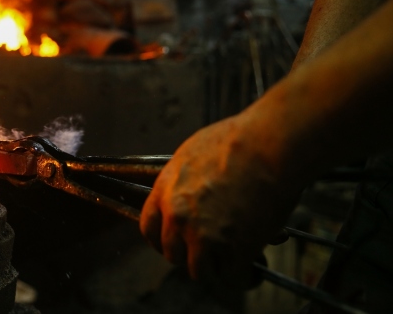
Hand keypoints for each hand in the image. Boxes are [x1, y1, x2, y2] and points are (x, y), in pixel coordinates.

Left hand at [140, 114, 302, 287]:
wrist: (267, 145)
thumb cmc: (236, 141)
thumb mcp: (190, 154)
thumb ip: (182, 180)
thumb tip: (187, 193)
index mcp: (165, 192)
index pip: (149, 229)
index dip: (162, 239)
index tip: (175, 242)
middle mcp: (177, 217)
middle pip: (172, 253)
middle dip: (188, 254)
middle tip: (207, 250)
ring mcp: (203, 235)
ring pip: (198, 270)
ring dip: (212, 268)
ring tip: (227, 261)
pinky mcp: (232, 248)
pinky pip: (229, 275)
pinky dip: (239, 274)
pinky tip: (248, 266)